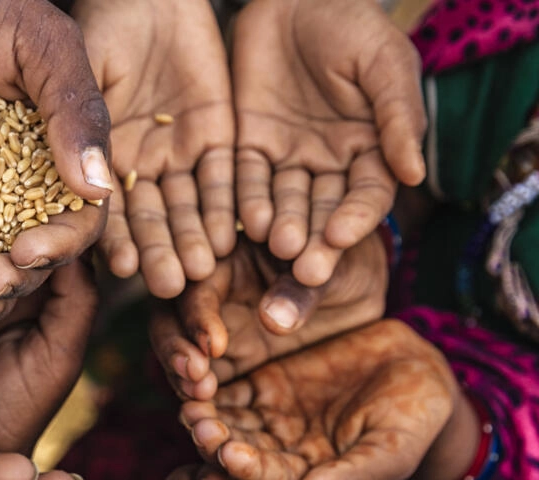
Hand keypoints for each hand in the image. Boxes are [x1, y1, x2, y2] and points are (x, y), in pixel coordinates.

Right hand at [73, 0, 235, 298]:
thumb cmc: (99, 23)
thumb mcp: (80, 68)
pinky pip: (225, 176)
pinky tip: (236, 233)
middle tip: (172, 286)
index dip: (112, 238)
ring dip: (194, 237)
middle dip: (160, 251)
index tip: (124, 269)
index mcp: (91, 155)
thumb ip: (81, 123)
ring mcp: (176, 152)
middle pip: (148, 216)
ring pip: (187, 204)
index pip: (101, 207)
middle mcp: (134, 163)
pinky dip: (229, 204)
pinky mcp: (217, 135)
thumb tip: (88, 187)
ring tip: (205, 270)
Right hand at [151, 232, 386, 400]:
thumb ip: (301, 290)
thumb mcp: (331, 269)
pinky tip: (208, 414)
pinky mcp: (228, 362)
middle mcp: (210, 294)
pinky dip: (201, 397)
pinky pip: (202, 380)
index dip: (199, 316)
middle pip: (170, 319)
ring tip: (199, 398)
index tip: (214, 346)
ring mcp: (215, 330)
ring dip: (181, 375)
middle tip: (193, 376)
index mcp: (227, 258)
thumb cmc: (342, 262)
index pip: (198, 286)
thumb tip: (271, 321)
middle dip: (174, 348)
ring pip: (178, 351)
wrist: (358, 287)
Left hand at [180, 320, 457, 479]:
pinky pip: (230, 388)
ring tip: (191, 402)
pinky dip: (213, 384)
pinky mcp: (261, 386)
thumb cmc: (414, 419)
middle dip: (217, 442)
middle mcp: (278, 455)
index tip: (229, 455)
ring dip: (208, 415)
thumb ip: (351, 477)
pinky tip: (196, 373)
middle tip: (199, 425)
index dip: (249, 470)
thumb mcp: (390, 451)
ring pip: (229, 422)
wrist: (417, 369)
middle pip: (239, 454)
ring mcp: (267, 420)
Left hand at [232, 0, 425, 285]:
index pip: (366, 195)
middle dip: (315, 240)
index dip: (355, 217)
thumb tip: (416, 175)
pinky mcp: (247, 148)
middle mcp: (328, 165)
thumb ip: (398, 118)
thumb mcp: (384, 65)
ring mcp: (286, 160)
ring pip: (283, 202)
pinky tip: (244, 222)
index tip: (340, 237)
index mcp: (370, 151)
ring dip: (280, 227)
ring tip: (276, 246)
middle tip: (305, 271)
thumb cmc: (352, 27)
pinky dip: (246, 201)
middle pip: (322, 212)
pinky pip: (246, 180)